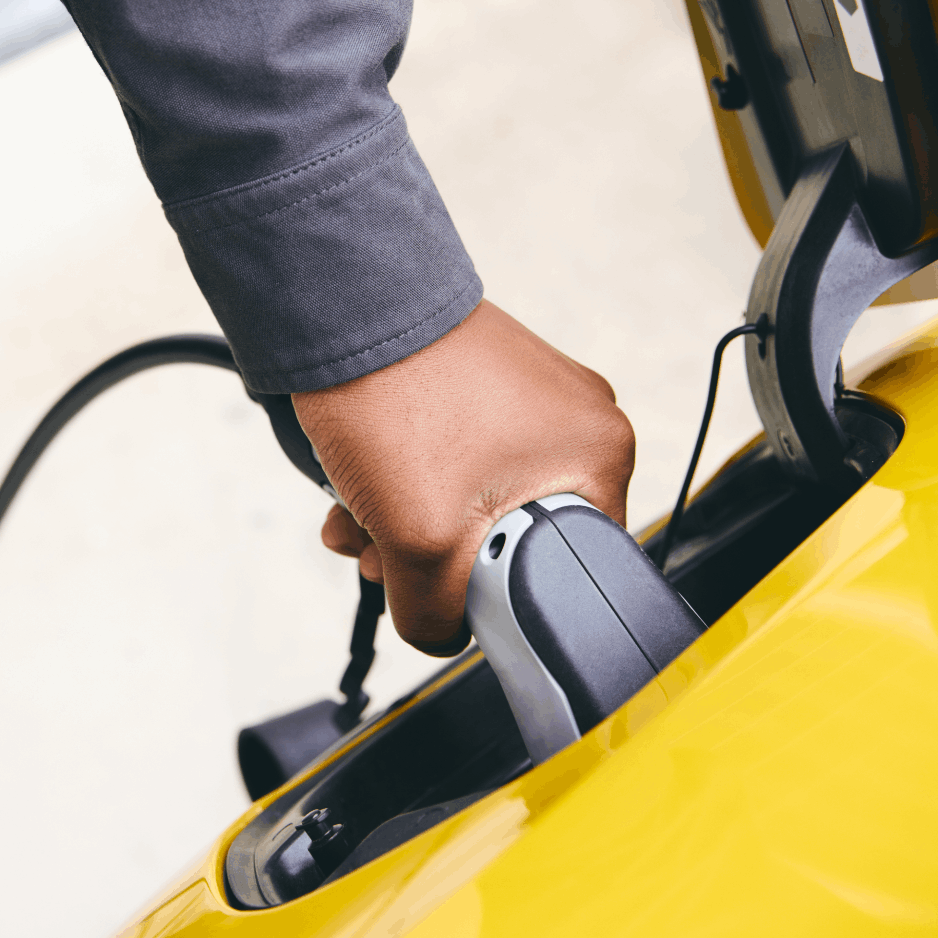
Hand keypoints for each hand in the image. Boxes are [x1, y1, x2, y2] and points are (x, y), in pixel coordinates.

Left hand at [293, 300, 633, 652]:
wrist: (337, 304)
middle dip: (426, 562)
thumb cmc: (394, 392)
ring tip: (354, 518)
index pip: (564, 572)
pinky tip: (353, 488)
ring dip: (398, 527)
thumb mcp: (420, 540)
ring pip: (465, 506)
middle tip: (382, 557)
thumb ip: (438, 614)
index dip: (493, 597)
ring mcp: (525, 400)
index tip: (440, 593)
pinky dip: (396, 486)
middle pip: (505, 542)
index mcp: (600, 457)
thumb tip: (439, 634)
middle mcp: (575, 423)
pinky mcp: (476, 386)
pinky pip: (445, 464)